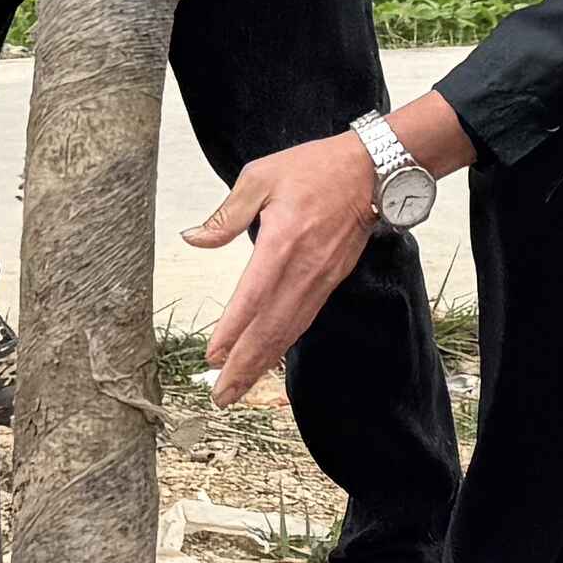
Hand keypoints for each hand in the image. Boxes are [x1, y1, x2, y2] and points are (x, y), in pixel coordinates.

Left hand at [186, 131, 389, 402]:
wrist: (370, 171)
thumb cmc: (311, 168)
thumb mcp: (260, 177)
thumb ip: (225, 215)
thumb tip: (192, 239)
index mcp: (282, 242)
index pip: (252, 297)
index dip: (232, 330)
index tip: (212, 357)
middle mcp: (303, 269)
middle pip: (271, 328)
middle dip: (244, 365)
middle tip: (220, 395)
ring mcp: (320, 279)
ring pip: (288, 331)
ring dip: (262, 364)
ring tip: (237, 389)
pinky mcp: (330, 281)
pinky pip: (302, 320)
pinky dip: (282, 345)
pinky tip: (267, 360)